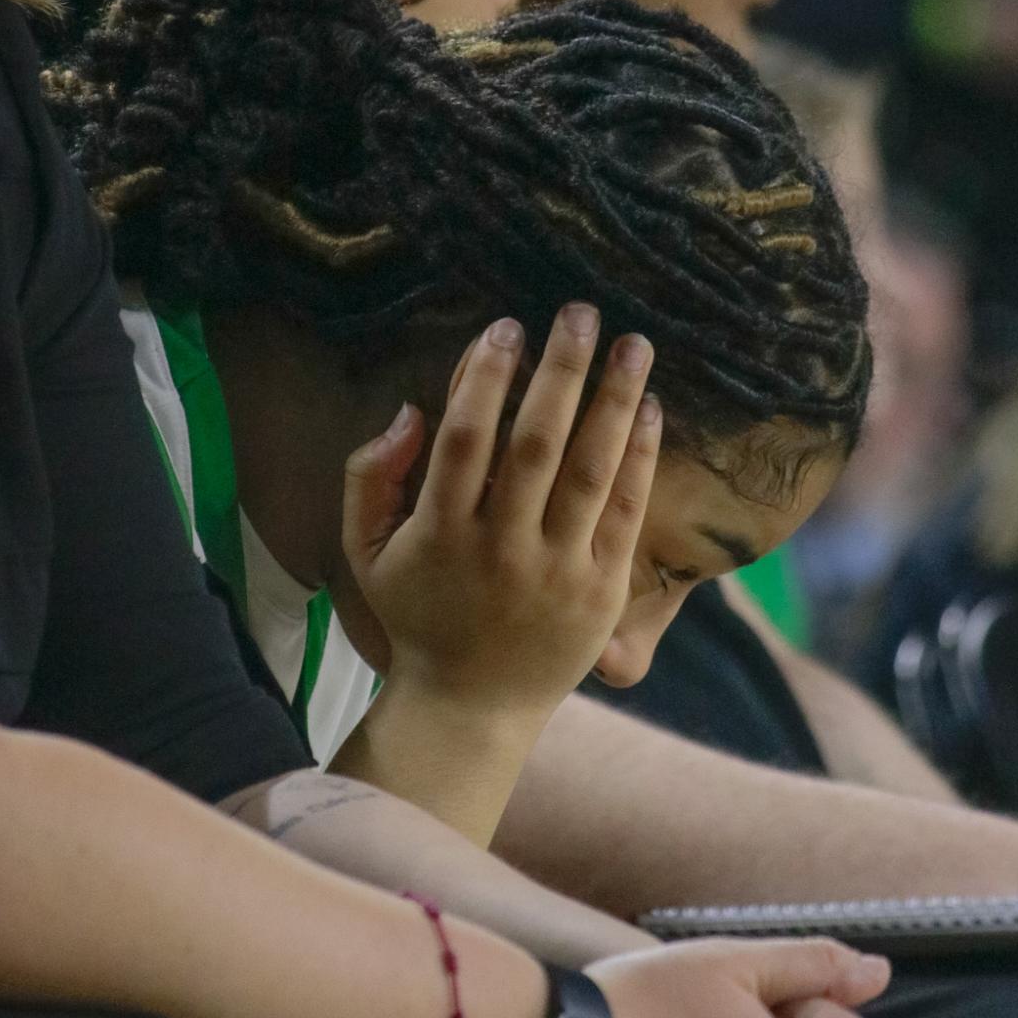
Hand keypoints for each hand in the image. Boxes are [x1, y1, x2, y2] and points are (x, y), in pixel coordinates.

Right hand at [340, 304, 659, 731]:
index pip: (464, 439)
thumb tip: (411, 410)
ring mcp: (557, 572)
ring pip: (590, 471)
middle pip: (535, 444)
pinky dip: (640, 457)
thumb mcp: (366, 550)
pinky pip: (626, 511)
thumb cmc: (417, 613)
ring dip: (615, 400)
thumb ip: (370, 476)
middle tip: (579, 312)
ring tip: (634, 344)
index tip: (506, 327)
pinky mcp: (601, 591)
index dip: (485, 377)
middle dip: (560, 370)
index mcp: (440, 534)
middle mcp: (501, 550)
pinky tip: (650, 408)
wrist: (471, 706)